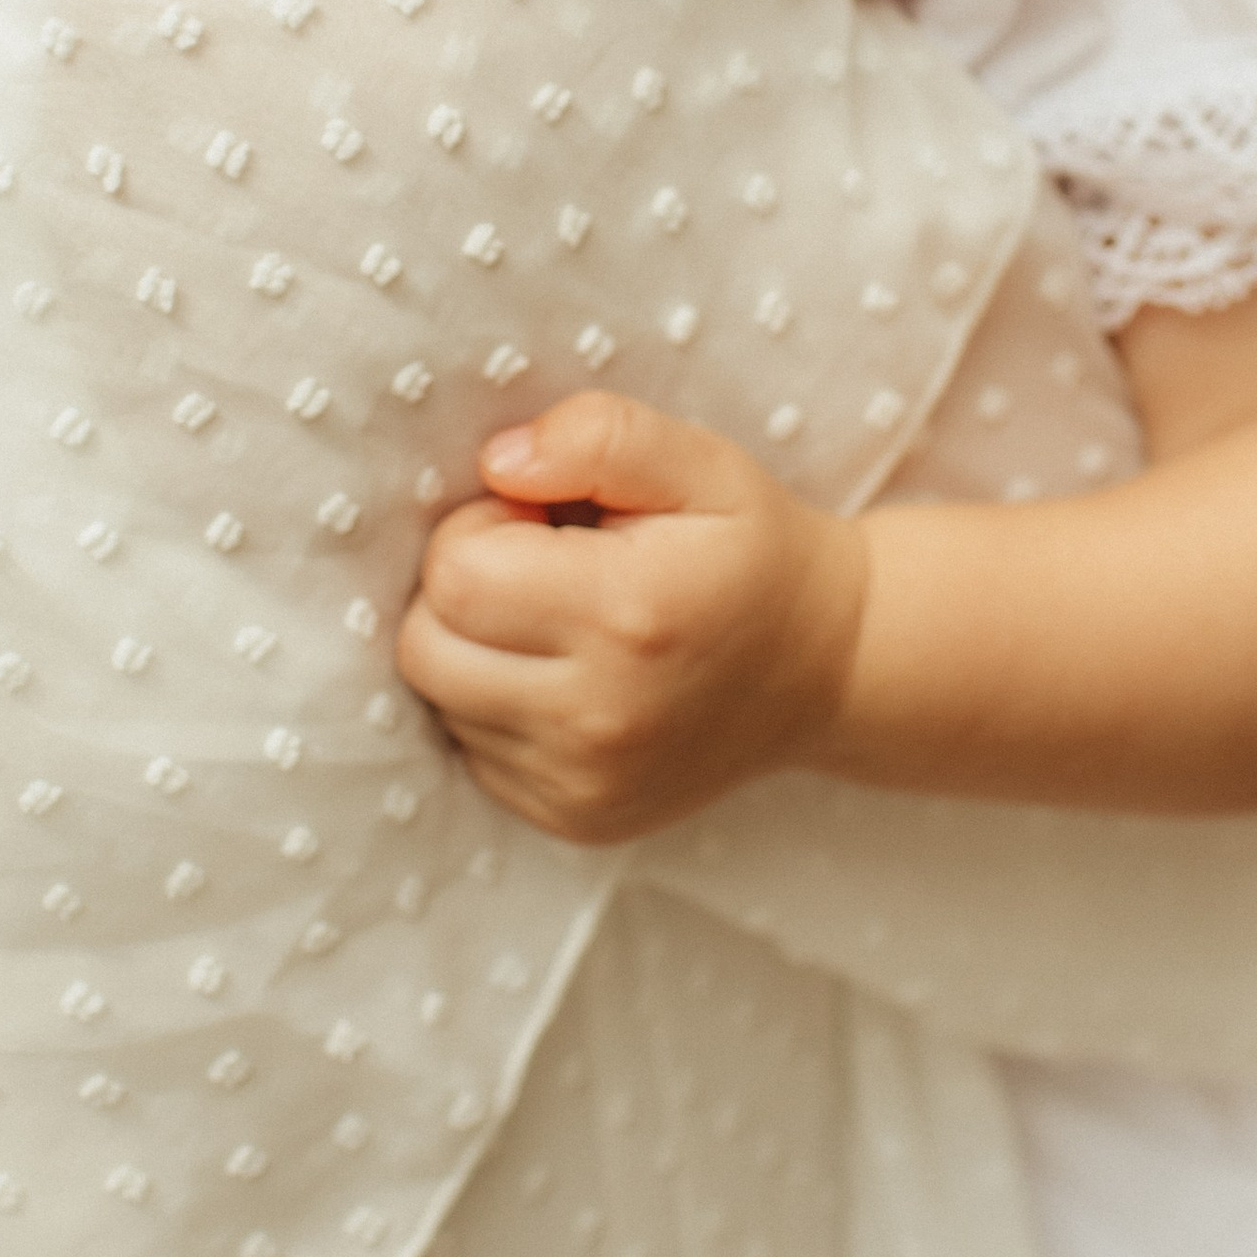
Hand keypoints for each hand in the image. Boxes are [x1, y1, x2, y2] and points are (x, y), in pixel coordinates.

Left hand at [397, 390, 864, 846]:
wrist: (830, 667)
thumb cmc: (752, 551)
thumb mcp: (698, 462)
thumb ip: (598, 437)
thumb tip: (498, 463)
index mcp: (627, 615)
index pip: (455, 573)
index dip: (481, 528)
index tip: (541, 522)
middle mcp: (599, 717)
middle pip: (426, 647)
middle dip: (462, 591)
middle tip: (541, 570)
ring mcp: (585, 782)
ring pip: (442, 701)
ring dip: (476, 652)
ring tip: (560, 623)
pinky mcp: (575, 818)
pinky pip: (473, 752)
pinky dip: (498, 708)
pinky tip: (567, 677)